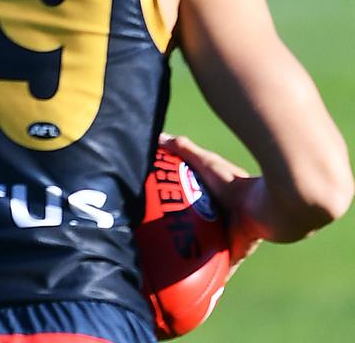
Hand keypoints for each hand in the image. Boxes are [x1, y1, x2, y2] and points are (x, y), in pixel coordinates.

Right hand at [159, 132, 263, 269]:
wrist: (271, 207)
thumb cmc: (238, 183)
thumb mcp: (206, 163)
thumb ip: (184, 150)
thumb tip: (159, 136)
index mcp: (217, 199)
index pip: (194, 204)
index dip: (179, 207)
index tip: (159, 211)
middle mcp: (225, 219)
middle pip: (199, 231)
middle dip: (182, 237)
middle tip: (156, 243)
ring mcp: (231, 237)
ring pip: (209, 252)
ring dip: (195, 259)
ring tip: (169, 269)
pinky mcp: (236, 253)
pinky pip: (222, 269)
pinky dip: (213, 280)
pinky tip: (200, 290)